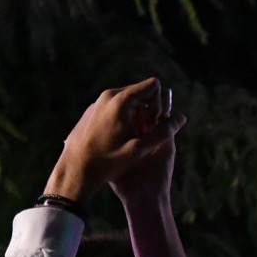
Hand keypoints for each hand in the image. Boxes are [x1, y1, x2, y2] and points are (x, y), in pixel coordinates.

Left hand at [46, 78, 178, 203]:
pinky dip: (120, 119)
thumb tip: (181, 118)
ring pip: (126, 101)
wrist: (74, 171)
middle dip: (147, 110)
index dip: (158, 105)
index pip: (153, 86)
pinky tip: (115, 140)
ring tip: (129, 138)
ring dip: (134, 116)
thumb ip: (162, 133)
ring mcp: (97, 103)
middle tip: (142, 134)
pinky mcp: (90, 112)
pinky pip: (113, 108)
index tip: (151, 125)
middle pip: (140, 92)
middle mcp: (108, 96)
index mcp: (121, 100)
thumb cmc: (107, 162)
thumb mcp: (139, 149)